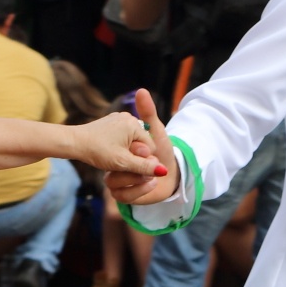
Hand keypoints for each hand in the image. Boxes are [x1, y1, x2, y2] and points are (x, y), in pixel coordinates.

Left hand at [78, 110, 158, 180]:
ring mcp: (119, 119)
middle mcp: (128, 117)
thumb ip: (144, 167)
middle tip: (118, 161)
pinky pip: (122, 137)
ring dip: (126, 152)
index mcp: (134, 124)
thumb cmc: (97, 151)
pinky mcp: (111, 123)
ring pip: (132, 141)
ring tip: (112, 156)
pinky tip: (108, 151)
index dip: (141, 160)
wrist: (74, 142)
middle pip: (141, 144)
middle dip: (134, 155)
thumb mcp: (123, 162)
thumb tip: (163, 171)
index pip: (150, 148)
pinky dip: (118, 146)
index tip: (127, 163)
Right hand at [104, 89, 180, 204]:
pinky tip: (152, 185)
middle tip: (154, 164)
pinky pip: (121, 196)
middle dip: (138, 168)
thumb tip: (140, 90)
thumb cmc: (163, 152)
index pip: (119, 149)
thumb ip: (148, 113)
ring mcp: (116, 180)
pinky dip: (139, 191)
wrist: (172, 176)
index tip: (152, 152)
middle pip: (113, 168)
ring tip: (153, 176)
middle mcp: (114, 163)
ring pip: (114, 183)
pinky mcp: (121, 195)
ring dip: (137, 180)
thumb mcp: (156, 132)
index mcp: (120, 148)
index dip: (137, 150)